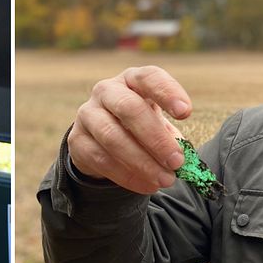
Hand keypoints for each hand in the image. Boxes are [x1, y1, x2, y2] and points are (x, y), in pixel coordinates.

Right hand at [68, 66, 192, 193]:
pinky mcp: (77, 139)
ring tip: (165, 180)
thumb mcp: (158, 124)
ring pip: (112, 136)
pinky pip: (101, 159)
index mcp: (132, 80)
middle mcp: (106, 91)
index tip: (185, 112)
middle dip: (156, 138)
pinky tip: (147, 185)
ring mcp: (88, 114)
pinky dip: (127, 176)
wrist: (101, 141)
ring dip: (142, 162)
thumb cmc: (139, 127)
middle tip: (177, 161)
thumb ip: (172, 139)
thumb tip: (183, 161)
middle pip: (129, 108)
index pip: (148, 77)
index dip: (167, 92)